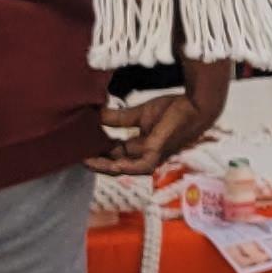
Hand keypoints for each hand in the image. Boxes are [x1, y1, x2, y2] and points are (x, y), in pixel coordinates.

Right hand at [92, 64, 232, 175]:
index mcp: (139, 149)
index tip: (78, 146)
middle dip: (95, 161)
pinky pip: (137, 166)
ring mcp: (150, 158)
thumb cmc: (172, 109)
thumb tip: (95, 114)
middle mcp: (143, 157)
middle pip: (114, 164)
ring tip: (85, 159)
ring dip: (103, 165)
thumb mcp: (139, 114)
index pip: (113, 154)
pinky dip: (122, 165)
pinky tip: (108, 163)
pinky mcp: (156, 154)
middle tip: (75, 155)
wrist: (195, 105)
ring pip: (122, 168)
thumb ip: (118, 118)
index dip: (96, 151)